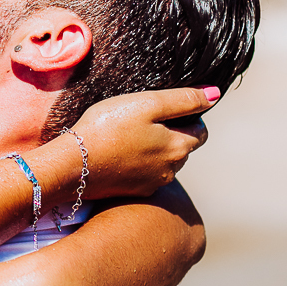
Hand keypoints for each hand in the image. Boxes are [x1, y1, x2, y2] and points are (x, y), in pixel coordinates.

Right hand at [70, 86, 215, 198]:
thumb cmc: (108, 127)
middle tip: (141, 119)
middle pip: (183, 147)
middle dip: (171, 133)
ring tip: (127, 136)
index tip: (161, 107)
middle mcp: (171, 170)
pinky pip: (145, 174)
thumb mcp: (147, 103)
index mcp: (179, 147)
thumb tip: (215, 94)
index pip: (201, 130)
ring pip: (164, 161)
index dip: (186, 115)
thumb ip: (183, 99)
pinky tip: (118, 153)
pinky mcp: (133, 191)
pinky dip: (138, 163)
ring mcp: (152, 184)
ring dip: (154, 150)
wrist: (72, 164)